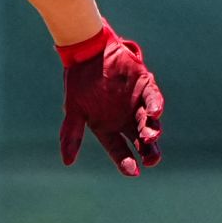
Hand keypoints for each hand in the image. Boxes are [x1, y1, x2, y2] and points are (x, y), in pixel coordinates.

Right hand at [57, 21, 163, 176]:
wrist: (87, 51)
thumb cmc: (78, 80)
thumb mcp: (73, 110)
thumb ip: (72, 135)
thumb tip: (67, 162)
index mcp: (108, 127)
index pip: (119, 150)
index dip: (126, 161)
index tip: (133, 171)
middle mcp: (124, 118)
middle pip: (140, 140)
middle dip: (148, 151)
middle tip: (152, 159)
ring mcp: (136, 103)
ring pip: (149, 122)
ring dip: (152, 130)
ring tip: (151, 137)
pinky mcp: (145, 86)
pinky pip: (153, 98)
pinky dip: (155, 106)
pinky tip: (154, 113)